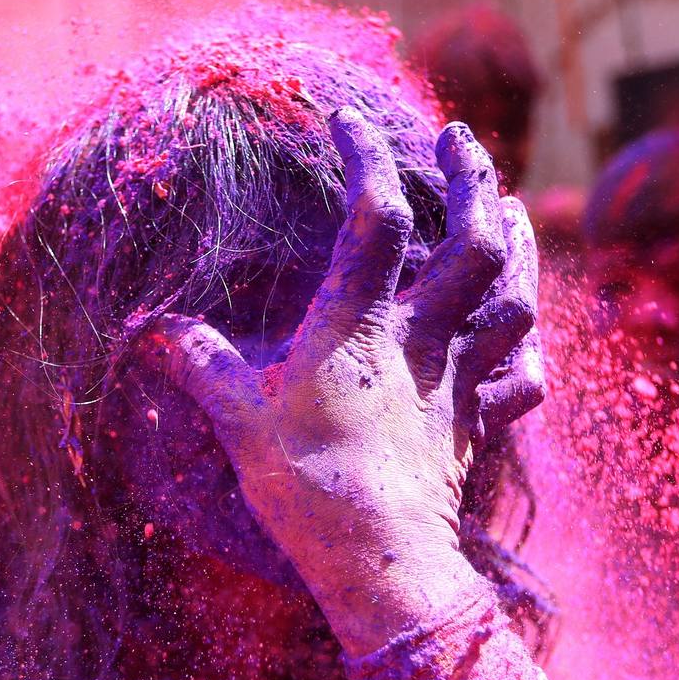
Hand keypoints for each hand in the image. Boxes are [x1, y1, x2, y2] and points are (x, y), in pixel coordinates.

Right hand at [145, 111, 541, 653]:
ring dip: (519, 249)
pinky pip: (519, 380)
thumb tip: (152, 332)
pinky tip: (523, 335)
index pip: (375, 218)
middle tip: (462, 139)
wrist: (380, 562)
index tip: (347, 117)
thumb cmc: (303, 485)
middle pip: (473, 244)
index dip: (366, 156)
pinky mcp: (474, 427)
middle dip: (473, 181)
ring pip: (513, 300)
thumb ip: (199, 364)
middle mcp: (421, 342)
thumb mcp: (237, 418)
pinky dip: (526, 351)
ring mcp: (457, 383)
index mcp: (359, 326)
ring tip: (512, 211)